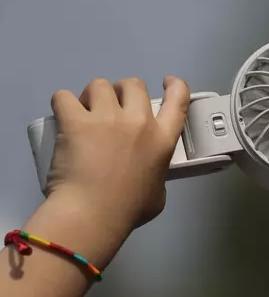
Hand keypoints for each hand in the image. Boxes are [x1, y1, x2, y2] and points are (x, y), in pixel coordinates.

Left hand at [46, 76, 189, 229]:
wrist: (92, 214)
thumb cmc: (128, 210)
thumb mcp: (158, 195)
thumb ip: (156, 176)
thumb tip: (147, 175)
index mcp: (162, 140)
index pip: (178, 99)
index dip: (175, 85)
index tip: (166, 82)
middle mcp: (138, 122)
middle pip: (133, 84)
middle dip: (122, 92)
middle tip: (111, 109)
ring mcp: (106, 118)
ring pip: (99, 85)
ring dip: (92, 97)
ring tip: (84, 114)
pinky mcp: (75, 121)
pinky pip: (64, 97)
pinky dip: (62, 104)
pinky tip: (62, 118)